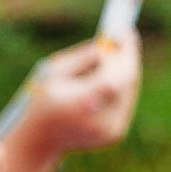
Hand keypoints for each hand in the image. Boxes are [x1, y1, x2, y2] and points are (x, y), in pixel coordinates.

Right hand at [20, 32, 139, 153]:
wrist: (41, 139)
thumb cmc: (43, 98)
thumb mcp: (54, 71)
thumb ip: (83, 58)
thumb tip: (112, 44)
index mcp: (78, 106)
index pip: (111, 81)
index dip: (121, 56)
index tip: (123, 32)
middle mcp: (99, 122)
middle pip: (126, 83)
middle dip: (128, 57)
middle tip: (126, 36)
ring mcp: (110, 130)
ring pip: (129, 90)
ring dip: (124, 68)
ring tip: (109, 57)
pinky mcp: (116, 133)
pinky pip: (126, 100)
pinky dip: (121, 84)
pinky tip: (109, 74)